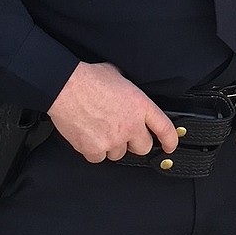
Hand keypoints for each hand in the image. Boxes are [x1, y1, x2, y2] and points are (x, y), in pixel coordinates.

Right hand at [48, 61, 179, 162]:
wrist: (65, 87)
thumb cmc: (89, 78)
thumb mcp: (119, 76)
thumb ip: (129, 91)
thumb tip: (128, 93)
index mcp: (140, 106)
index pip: (165, 128)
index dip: (170, 140)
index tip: (170, 145)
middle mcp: (130, 125)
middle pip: (143, 147)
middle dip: (135, 142)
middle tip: (123, 134)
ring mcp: (113, 139)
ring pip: (118, 154)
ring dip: (112, 145)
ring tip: (100, 129)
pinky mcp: (94, 149)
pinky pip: (98, 157)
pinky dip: (94, 150)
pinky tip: (88, 135)